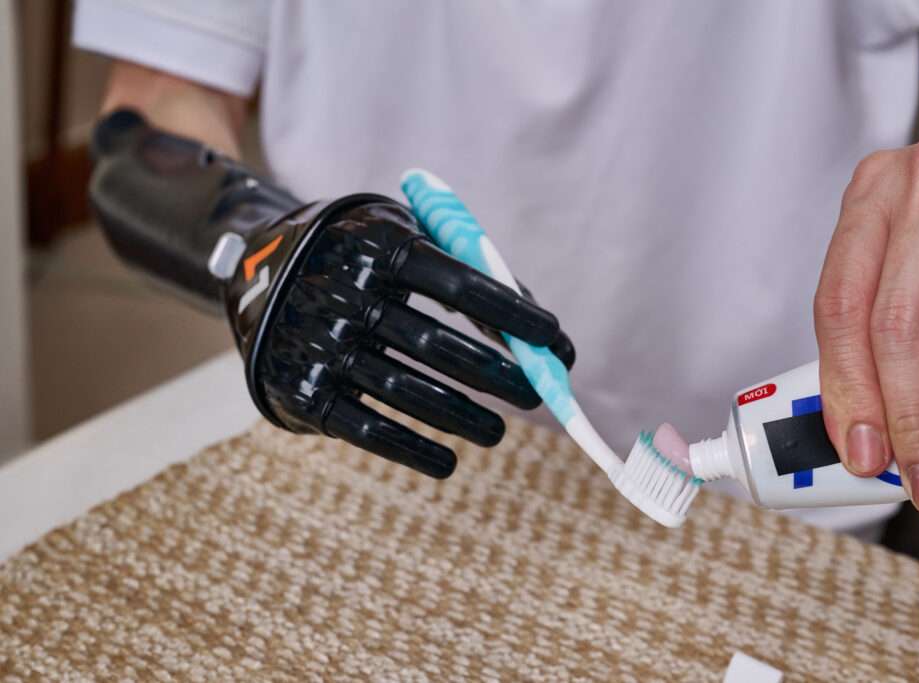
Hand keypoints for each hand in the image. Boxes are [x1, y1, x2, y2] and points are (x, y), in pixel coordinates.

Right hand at [90, 110, 572, 478]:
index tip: (559, 344)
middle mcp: (343, 293)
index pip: (461, 284)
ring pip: (408, 391)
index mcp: (376, 246)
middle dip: (498, 376)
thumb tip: (534, 321)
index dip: (516, 317)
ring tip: (499, 432)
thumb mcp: (400, 234)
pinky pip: (367, 427)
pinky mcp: (300, 390)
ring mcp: (318, 344)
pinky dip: (414, 449)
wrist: (255, 266)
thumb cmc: (358, 253)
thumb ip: (467, 266)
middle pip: (437, 344)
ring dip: (465, 417)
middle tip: (536, 395)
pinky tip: (449, 461)